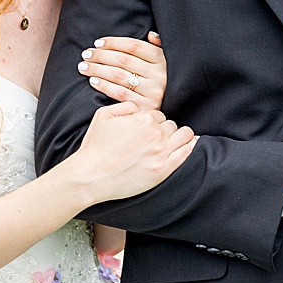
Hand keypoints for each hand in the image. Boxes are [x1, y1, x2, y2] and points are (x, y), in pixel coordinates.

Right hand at [63, 101, 196, 204]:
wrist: (92, 175)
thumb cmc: (95, 147)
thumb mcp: (102, 116)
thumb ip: (124, 106)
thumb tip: (138, 108)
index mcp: (142, 119)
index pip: (157, 115)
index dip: (151, 121)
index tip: (145, 129)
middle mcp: (155, 134)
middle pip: (170, 125)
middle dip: (164, 129)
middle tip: (154, 138)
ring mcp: (161, 152)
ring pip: (183, 136)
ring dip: (180, 135)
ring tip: (175, 139)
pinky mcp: (163, 169)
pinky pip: (186, 153)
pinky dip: (190, 146)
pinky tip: (191, 144)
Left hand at [80, 32, 166, 111]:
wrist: (162, 114)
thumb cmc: (158, 81)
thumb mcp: (164, 62)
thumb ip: (157, 46)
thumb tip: (149, 34)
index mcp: (161, 59)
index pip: (134, 46)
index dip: (113, 42)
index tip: (97, 43)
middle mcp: (159, 74)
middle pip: (123, 60)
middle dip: (100, 55)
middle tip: (85, 55)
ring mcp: (153, 91)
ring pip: (119, 75)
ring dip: (97, 69)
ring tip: (84, 66)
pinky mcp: (146, 106)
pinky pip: (120, 93)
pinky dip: (104, 86)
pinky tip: (93, 81)